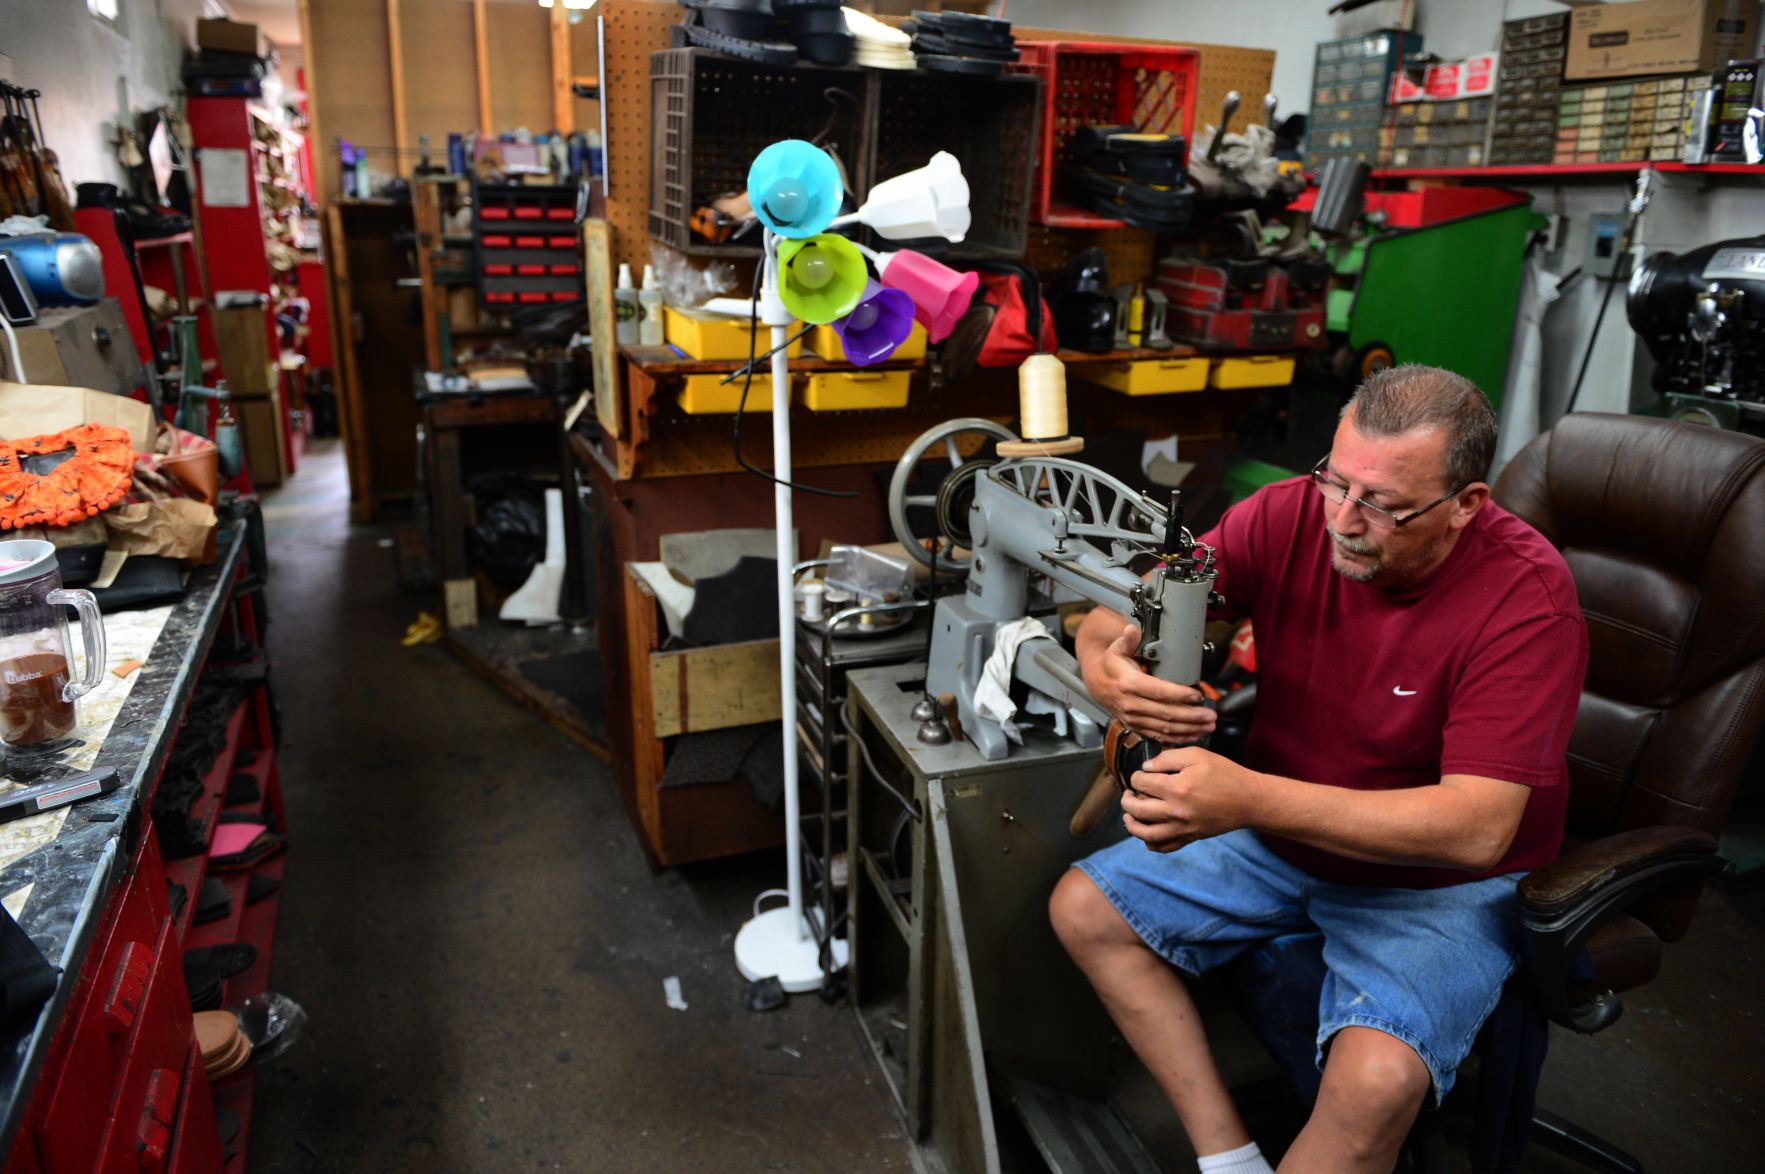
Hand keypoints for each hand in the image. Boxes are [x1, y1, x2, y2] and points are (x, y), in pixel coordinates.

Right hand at [1081, 624, 1216, 743]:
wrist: (1096, 682)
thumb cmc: (1111, 663)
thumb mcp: (1117, 648)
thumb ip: (1128, 640)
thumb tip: (1132, 630)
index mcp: (1128, 683)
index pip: (1158, 691)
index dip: (1179, 695)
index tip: (1198, 695)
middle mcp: (1130, 704)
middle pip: (1165, 713)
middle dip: (1191, 716)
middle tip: (1210, 715)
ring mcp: (1132, 718)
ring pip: (1164, 727)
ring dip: (1189, 729)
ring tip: (1208, 726)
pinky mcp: (1135, 726)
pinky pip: (1158, 735)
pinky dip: (1177, 738)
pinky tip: (1193, 735)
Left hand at [1120, 746, 1256, 851]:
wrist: (1248, 800)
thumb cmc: (1224, 774)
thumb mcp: (1197, 755)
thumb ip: (1167, 758)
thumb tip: (1146, 768)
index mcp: (1177, 788)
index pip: (1141, 783)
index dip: (1137, 776)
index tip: (1143, 774)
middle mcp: (1176, 812)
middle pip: (1136, 809)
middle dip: (1126, 799)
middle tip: (1129, 793)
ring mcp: (1182, 828)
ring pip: (1145, 833)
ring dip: (1131, 824)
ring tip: (1129, 814)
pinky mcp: (1189, 838)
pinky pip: (1163, 847)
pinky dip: (1149, 842)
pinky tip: (1147, 831)